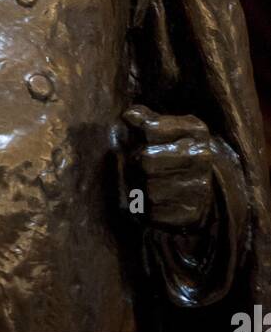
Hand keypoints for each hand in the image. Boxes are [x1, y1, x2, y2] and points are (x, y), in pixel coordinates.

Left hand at [123, 105, 214, 231]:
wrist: (203, 187)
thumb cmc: (172, 150)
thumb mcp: (163, 127)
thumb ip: (144, 119)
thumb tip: (128, 117)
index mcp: (196, 130)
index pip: (149, 129)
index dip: (138, 136)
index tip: (142, 141)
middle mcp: (202, 157)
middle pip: (146, 161)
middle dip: (135, 164)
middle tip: (137, 166)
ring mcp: (200, 187)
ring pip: (149, 189)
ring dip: (139, 188)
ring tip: (144, 183)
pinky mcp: (191, 213)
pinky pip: (154, 214)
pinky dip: (146, 210)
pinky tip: (153, 201)